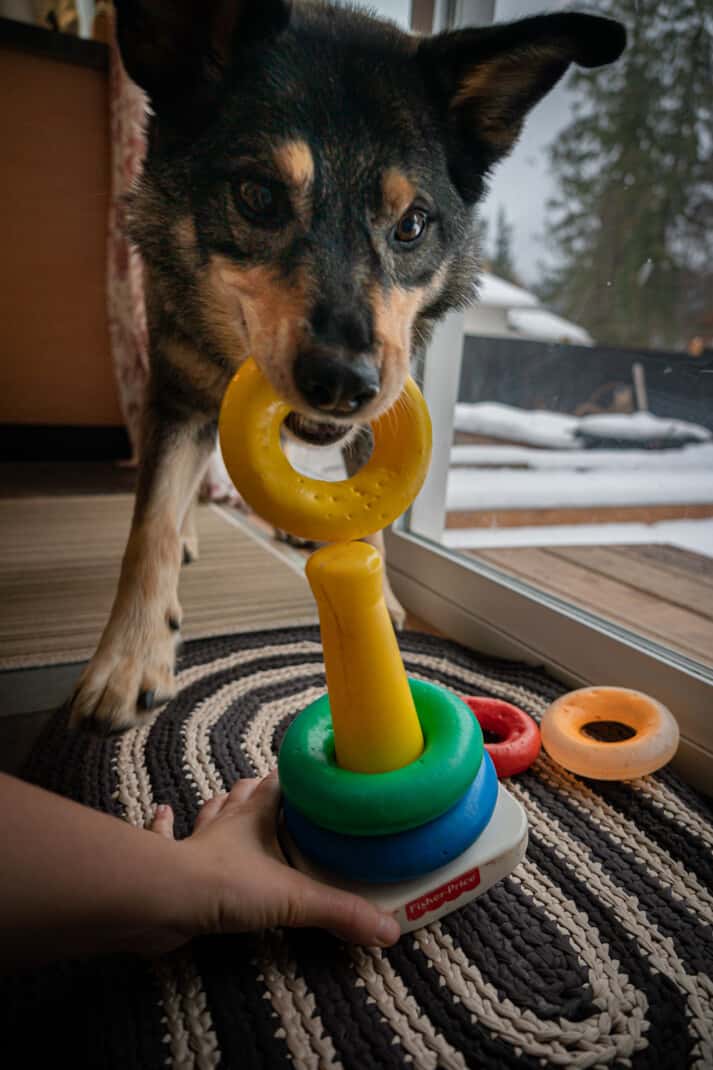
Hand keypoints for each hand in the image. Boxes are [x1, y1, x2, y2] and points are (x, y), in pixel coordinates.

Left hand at [150, 771, 400, 950]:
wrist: (163, 900)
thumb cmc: (226, 886)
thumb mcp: (294, 900)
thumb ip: (341, 913)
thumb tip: (389, 929)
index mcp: (254, 820)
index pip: (279, 787)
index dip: (295, 779)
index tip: (312, 773)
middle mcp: (224, 824)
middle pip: (242, 797)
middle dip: (256, 792)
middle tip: (271, 791)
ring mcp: (194, 843)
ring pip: (208, 813)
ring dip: (217, 806)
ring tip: (225, 798)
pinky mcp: (167, 864)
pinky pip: (163, 837)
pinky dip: (163, 825)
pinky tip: (162, 811)